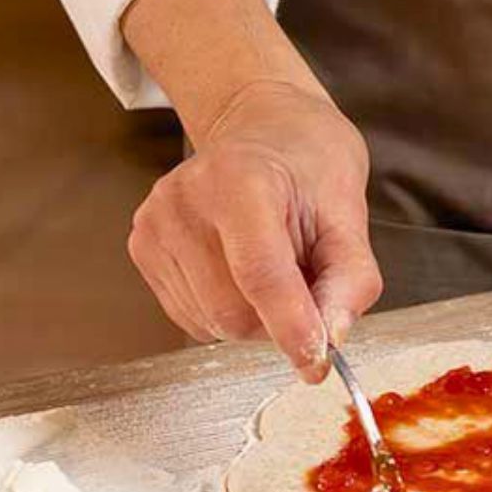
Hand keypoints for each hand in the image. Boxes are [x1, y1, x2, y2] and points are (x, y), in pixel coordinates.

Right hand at [127, 79, 380, 381]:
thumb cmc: (308, 166)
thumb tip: (332, 339)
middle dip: (277, 322)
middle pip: (232, 312)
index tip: (316, 362)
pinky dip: (225, 311)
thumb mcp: (349, 214)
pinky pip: (191, 317)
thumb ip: (349, 280)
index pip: (261, 274)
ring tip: (271, 266)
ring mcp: (154, 223)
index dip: (291, 328)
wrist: (262, 129)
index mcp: (240, 180)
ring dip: (253, 317)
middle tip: (303, 283)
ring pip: (211, 322)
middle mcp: (184, 199)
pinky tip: (239, 271)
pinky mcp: (141, 247)